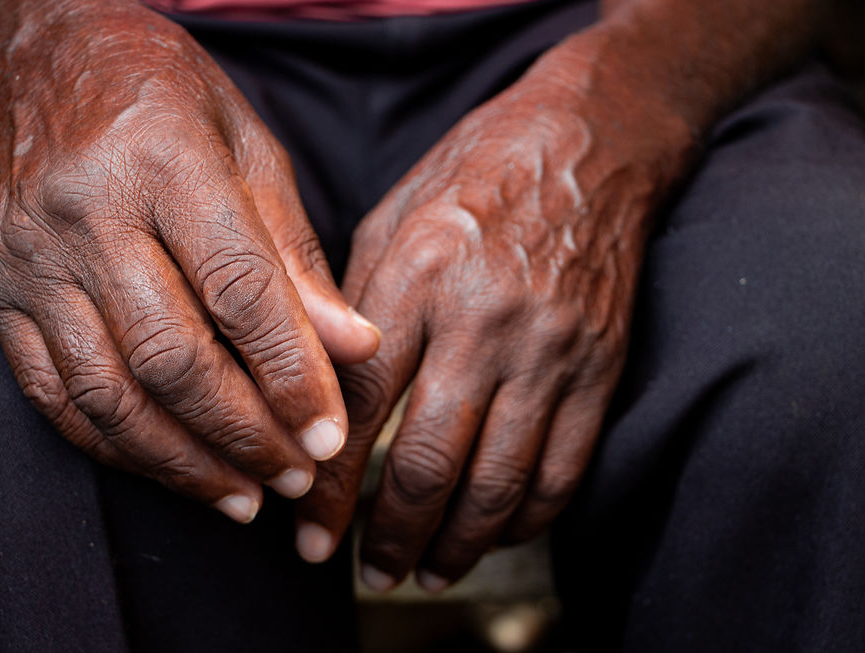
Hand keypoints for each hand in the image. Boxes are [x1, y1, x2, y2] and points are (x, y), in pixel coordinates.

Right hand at [0, 6, 378, 521]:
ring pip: (108, 392)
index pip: (240, 291)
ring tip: (244, 498)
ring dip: (183, 462)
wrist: (50, 64)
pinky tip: (174, 470)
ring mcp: (31, 258)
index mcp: (167, 162)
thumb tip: (353, 347)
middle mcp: (88, 212)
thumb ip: (297, 257)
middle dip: (244, 435)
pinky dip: (118, 447)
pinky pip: (55, 394)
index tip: (331, 438)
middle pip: (172, 356)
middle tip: (296, 480)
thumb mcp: (253, 153)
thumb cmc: (172, 103)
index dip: (292, 376)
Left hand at [295, 35, 694, 587]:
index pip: (359, 408)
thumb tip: (314, 393)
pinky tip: (495, 535)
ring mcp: (550, 349)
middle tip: (367, 573)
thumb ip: (354, 306)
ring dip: (457, 545)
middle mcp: (484, 321)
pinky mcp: (601, 367)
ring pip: (500, 481)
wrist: (591, 144)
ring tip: (426, 572)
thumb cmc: (475, 177)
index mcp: (418, 278)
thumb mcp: (392, 218)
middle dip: (391, 536)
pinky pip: (565, 469)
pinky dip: (526, 519)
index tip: (311, 538)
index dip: (331, 487)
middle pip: (430, 461)